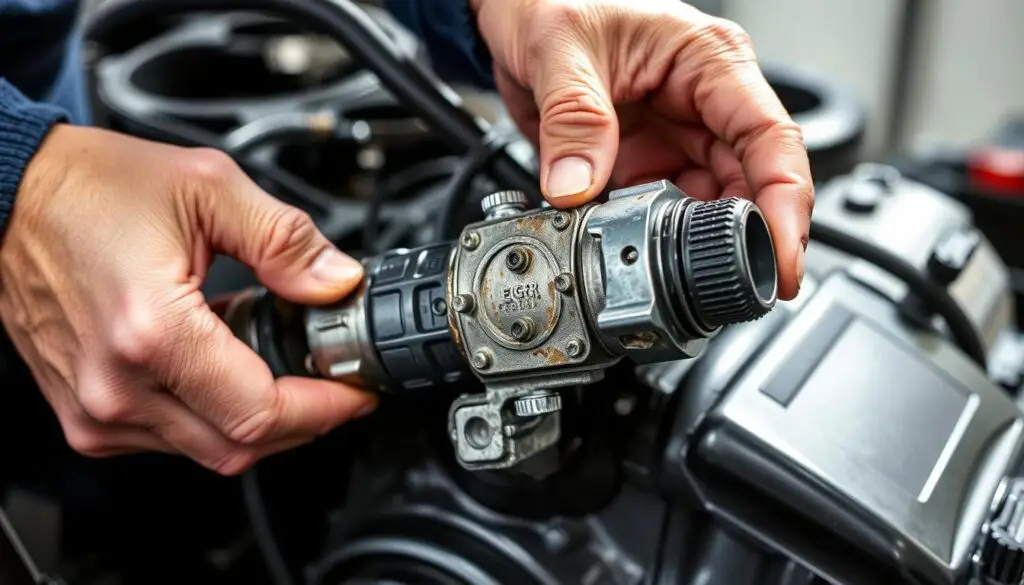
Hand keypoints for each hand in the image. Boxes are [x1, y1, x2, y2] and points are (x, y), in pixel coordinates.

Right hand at [0, 125, 376, 474]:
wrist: (12, 195)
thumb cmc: (91, 189)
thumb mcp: (208, 189)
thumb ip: (285, 240)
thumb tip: (338, 282)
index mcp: (152, 334)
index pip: (262, 412)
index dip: (324, 408)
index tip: (355, 391)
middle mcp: (116, 387)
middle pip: (240, 445)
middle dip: (302, 420)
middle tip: (333, 381)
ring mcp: (95, 408)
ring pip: (207, 448)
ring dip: (257, 416)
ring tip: (276, 361)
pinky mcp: (85, 411)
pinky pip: (170, 437)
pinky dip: (213, 412)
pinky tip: (225, 366)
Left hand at [471, 0, 812, 298]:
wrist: (516, 13)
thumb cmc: (552, 3)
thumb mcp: (560, 50)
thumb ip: (574, 119)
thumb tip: (578, 187)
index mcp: (710, 60)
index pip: (770, 138)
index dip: (785, 203)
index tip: (781, 256)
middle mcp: (706, 100)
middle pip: (752, 181)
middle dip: (749, 238)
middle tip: (735, 288)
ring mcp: (679, 134)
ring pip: (713, 202)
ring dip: (699, 242)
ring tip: (675, 269)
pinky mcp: (650, 160)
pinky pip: (669, 209)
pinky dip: (659, 237)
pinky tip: (643, 250)